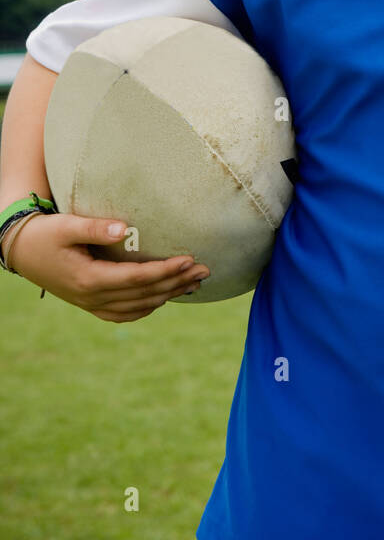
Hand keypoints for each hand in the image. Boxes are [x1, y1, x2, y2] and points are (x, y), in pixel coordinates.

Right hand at [7, 212, 209, 321]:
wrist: (22, 252)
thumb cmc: (45, 234)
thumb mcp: (65, 226)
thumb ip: (94, 227)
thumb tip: (124, 228)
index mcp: (89, 279)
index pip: (137, 279)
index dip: (165, 271)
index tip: (189, 258)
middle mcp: (93, 298)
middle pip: (145, 295)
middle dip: (177, 282)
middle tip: (205, 270)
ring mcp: (92, 305)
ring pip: (140, 306)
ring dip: (169, 295)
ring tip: (195, 282)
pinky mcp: (92, 305)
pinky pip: (126, 313)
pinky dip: (149, 306)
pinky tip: (166, 296)